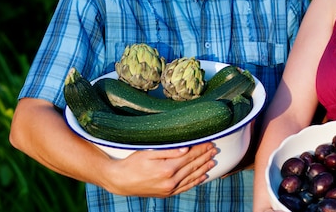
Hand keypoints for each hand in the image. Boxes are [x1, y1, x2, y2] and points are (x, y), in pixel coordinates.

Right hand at [102, 142, 217, 196]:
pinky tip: (202, 177)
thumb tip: (186, 148)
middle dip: (205, 157)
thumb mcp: (148, 152)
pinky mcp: (167, 193)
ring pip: (191, 178)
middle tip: (215, 149)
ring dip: (203, 169)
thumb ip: (169, 150)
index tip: (209, 142)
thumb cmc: (133, 163)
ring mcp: (169, 189)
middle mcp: (170, 181)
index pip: (189, 156)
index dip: (201, 149)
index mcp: (167, 168)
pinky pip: (185, 187)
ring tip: (213, 161)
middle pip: (193, 166)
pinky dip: (195, 182)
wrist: (120, 181)